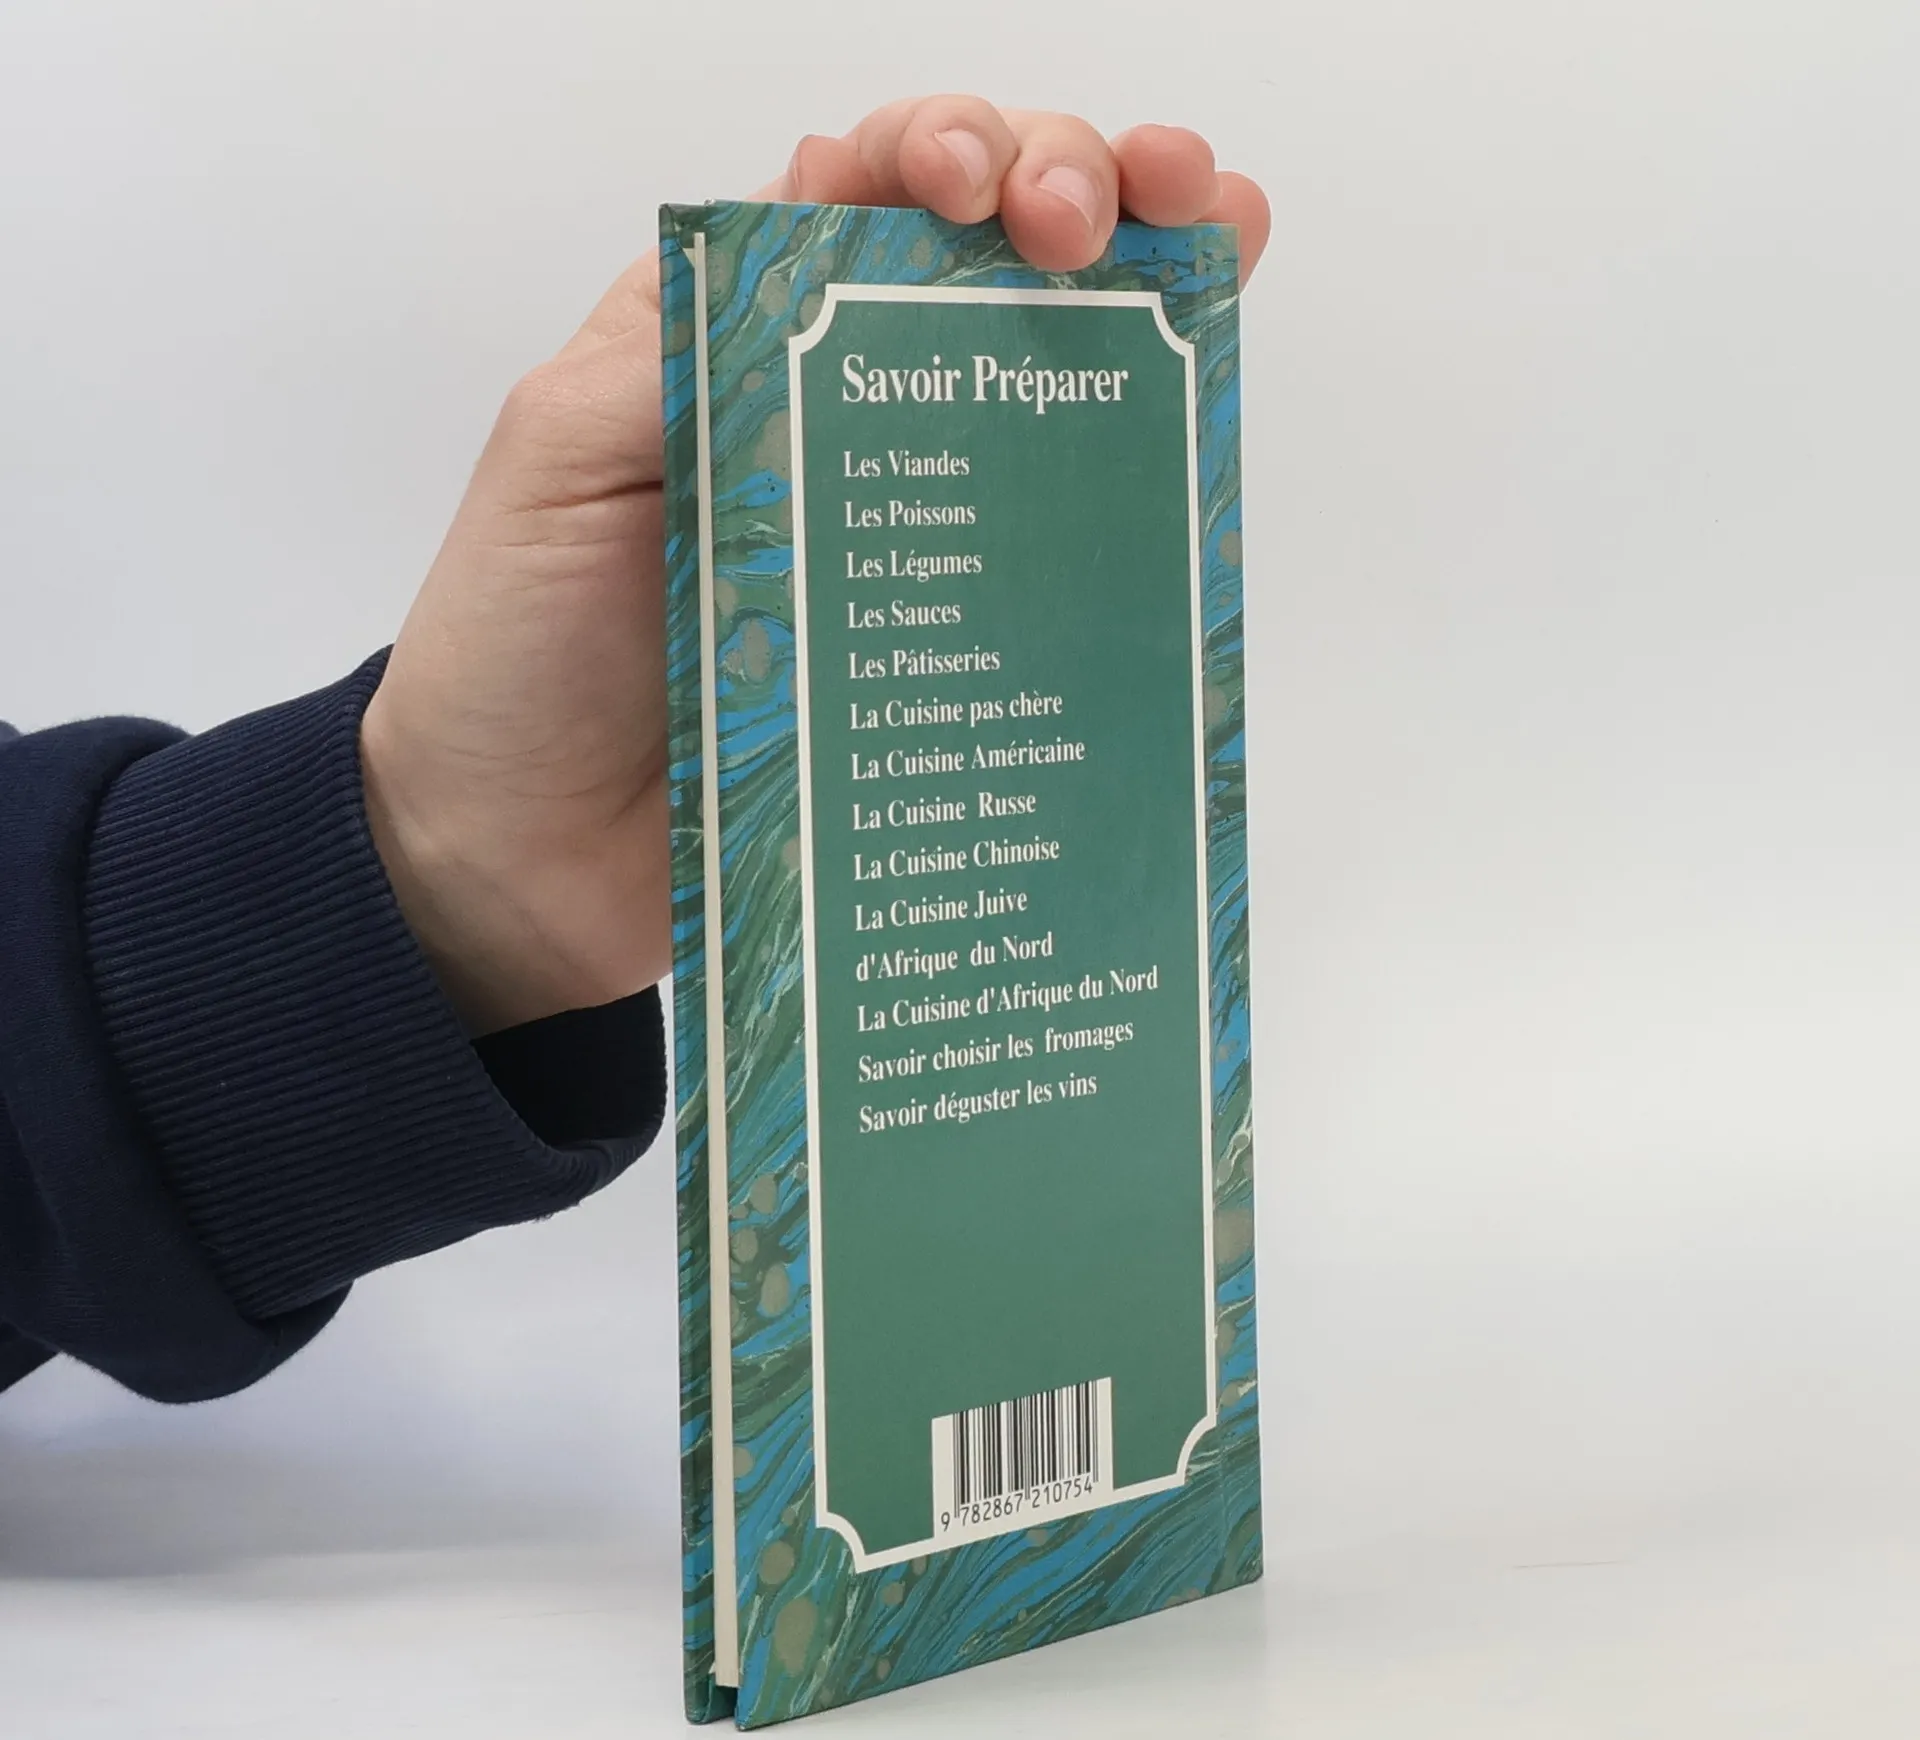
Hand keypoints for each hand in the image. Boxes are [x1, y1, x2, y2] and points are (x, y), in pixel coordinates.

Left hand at [360, 100, 1271, 1034]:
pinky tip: (1210, 399)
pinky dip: (1150, 453)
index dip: (949, 148)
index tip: (982, 191)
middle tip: (1091, 232)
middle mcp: (840, 408)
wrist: (532, 854)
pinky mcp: (952, 631)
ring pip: (1048, 368)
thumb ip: (684, 338)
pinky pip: (1064, 533)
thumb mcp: (561, 456)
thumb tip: (830, 210)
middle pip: (985, 253)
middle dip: (1069, 184)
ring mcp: (912, 520)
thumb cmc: (518, 650)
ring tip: (1213, 244)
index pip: (869, 189)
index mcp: (739, 336)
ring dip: (1145, 276)